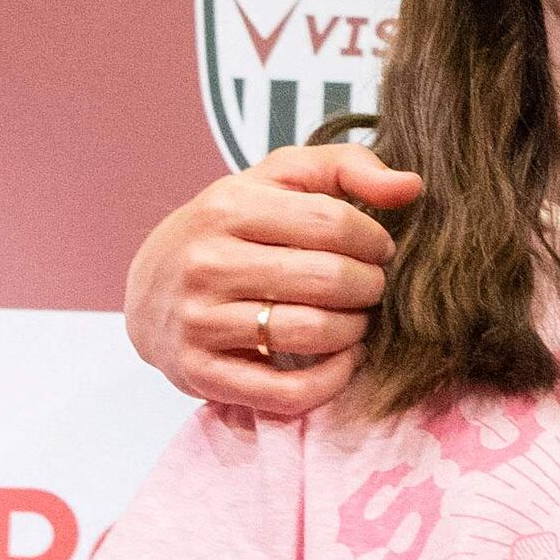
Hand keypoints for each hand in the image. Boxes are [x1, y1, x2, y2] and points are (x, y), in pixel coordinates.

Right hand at [127, 139, 423, 413]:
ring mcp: (200, 321)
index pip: (333, 222)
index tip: (378, 251)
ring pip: (313, 333)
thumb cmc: (232, 229)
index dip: (373, 241)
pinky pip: (289, 391)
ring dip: (354, 331)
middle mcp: (207, 262)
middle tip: (370, 288)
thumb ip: (345, 168)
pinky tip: (342, 358)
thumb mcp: (277, 180)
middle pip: (328, 280)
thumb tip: (412, 187)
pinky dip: (332, 380)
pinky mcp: (200, 374)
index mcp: (228, 206)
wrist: (147, 290)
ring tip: (355, 319)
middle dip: (369, 287)